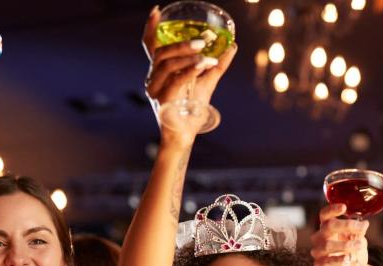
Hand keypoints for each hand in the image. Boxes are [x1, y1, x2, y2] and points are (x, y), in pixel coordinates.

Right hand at [142, 7, 236, 137]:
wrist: (185, 137)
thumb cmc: (192, 111)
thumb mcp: (206, 83)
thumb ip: (216, 65)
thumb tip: (232, 46)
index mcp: (159, 71)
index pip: (151, 46)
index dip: (151, 28)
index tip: (157, 10)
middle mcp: (153, 79)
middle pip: (161, 53)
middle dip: (180, 44)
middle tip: (202, 40)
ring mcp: (155, 90)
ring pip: (166, 65)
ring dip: (186, 56)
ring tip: (204, 52)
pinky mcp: (163, 102)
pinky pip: (174, 82)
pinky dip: (189, 71)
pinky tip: (201, 65)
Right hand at [310, 204, 369, 265]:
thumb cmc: (354, 256)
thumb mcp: (359, 241)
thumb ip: (359, 233)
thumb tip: (364, 223)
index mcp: (327, 228)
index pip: (325, 215)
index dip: (333, 209)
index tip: (344, 207)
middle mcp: (319, 238)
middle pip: (328, 227)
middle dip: (346, 225)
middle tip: (361, 228)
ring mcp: (318, 252)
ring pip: (328, 245)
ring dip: (346, 244)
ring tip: (359, 246)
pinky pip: (328, 261)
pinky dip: (339, 259)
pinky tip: (348, 258)